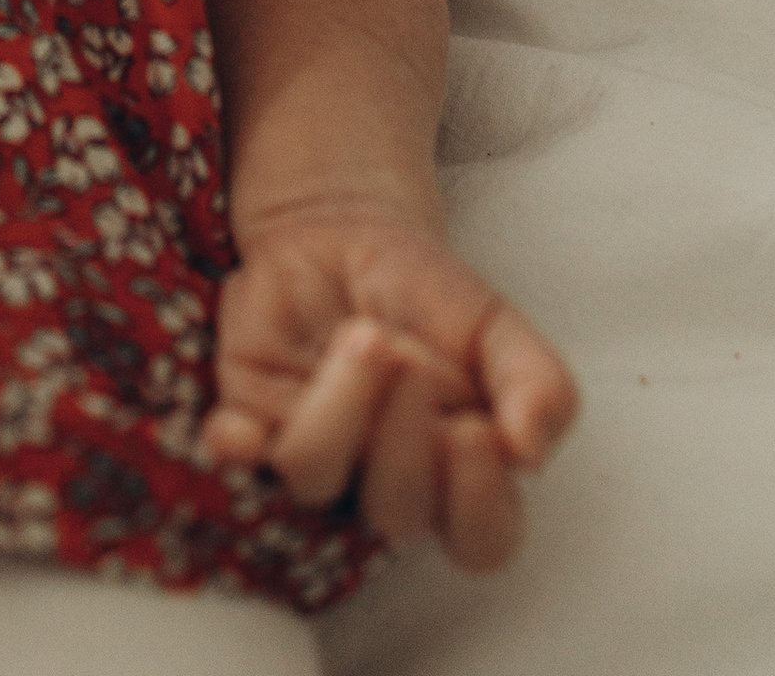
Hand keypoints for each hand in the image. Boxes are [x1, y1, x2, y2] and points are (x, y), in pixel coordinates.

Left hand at [205, 210, 577, 569]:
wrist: (347, 233)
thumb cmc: (428, 295)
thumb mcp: (497, 327)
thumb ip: (538, 385)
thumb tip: (531, 453)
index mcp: (458, 477)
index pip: (479, 540)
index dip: (478, 503)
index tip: (477, 432)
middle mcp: (384, 481)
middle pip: (397, 511)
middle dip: (407, 435)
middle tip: (407, 355)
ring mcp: (315, 451)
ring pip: (317, 476)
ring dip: (342, 409)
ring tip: (364, 337)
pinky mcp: (251, 415)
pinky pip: (237, 453)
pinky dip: (235, 448)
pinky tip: (239, 432)